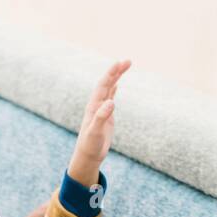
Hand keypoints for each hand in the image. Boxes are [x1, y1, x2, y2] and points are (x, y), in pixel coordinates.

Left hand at [68, 59, 130, 187]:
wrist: (87, 156)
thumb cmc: (90, 145)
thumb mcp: (95, 132)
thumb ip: (101, 117)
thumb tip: (111, 102)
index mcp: (94, 107)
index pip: (103, 86)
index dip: (111, 74)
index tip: (120, 63)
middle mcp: (97, 105)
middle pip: (107, 84)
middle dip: (116, 72)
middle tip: (128, 61)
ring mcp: (101, 109)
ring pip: (109, 89)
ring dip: (116, 77)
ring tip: (125, 65)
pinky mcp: (106, 116)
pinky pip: (110, 98)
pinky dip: (113, 89)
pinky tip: (116, 84)